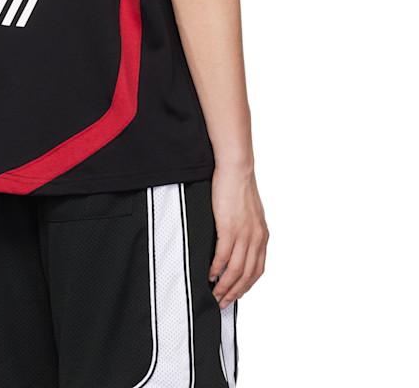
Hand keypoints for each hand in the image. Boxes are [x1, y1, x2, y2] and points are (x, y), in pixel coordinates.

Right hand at [209, 164, 268, 309]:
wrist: (237, 169)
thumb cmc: (239, 187)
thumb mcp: (250, 214)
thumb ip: (247, 231)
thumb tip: (236, 246)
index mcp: (262, 236)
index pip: (257, 270)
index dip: (246, 286)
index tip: (235, 296)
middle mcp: (256, 238)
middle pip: (247, 275)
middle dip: (234, 292)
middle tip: (222, 303)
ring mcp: (243, 234)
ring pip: (235, 269)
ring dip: (224, 286)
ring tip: (214, 294)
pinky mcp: (228, 227)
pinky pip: (223, 255)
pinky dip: (217, 269)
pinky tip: (210, 275)